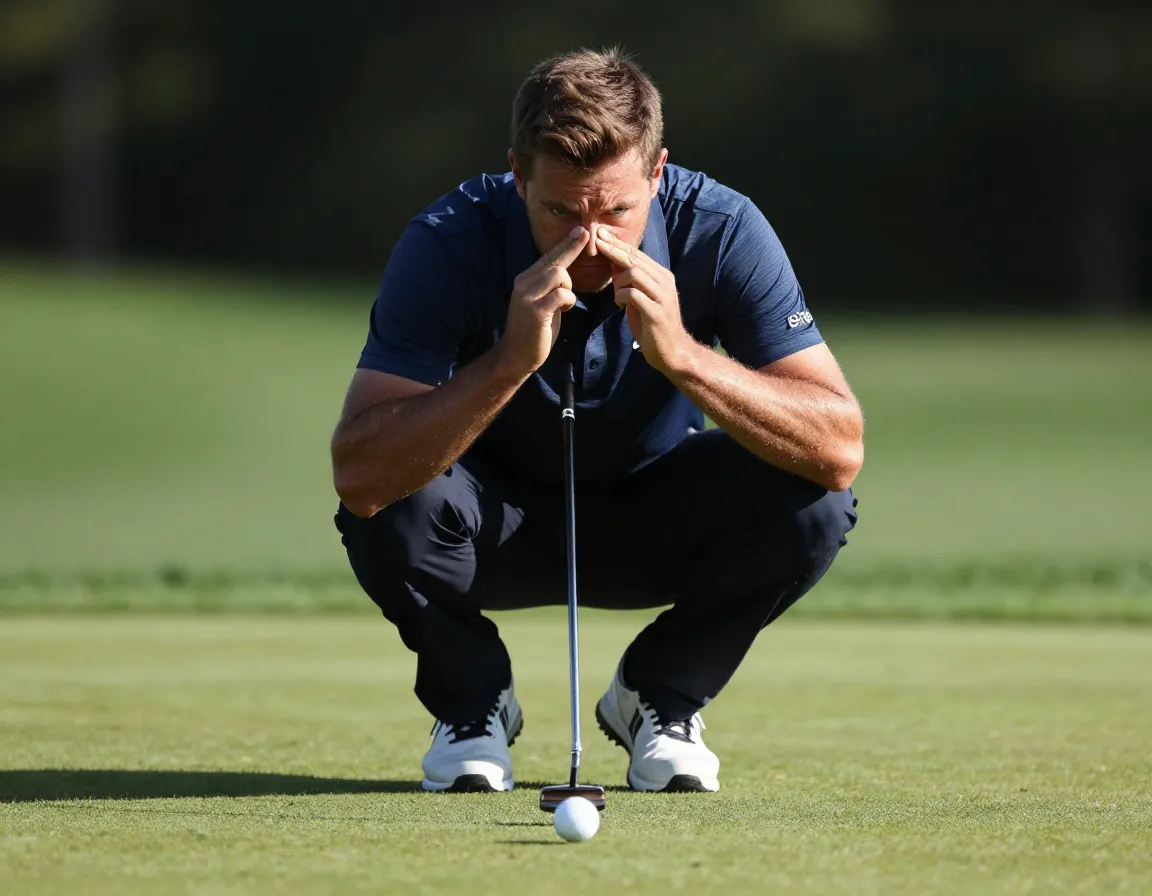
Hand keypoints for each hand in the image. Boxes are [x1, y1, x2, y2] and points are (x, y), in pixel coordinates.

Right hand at [498, 226, 589, 375]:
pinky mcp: (535, 310)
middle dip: (571, 266)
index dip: (567, 244)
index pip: (549, 257)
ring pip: (559, 275)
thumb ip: (550, 286)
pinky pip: (562, 295)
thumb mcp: (541, 302)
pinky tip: (562, 312)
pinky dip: (568, 303)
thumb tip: (565, 271)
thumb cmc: (534, 330)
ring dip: (568, 289)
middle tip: (579, 260)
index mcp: (525, 279)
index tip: (583, 231)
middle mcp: (523, 283)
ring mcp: (527, 296)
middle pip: (556, 263)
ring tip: (563, 305)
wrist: (516, 356)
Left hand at [594, 226, 690, 374]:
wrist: (672, 351)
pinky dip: (621, 296)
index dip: (618, 244)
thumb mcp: (640, 298)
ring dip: (618, 281)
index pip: (637, 254)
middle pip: (634, 259)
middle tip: (596, 240)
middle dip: (613, 249)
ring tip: (616, 295)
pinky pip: (633, 294)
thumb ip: (630, 281)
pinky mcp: (656, 312)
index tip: (601, 234)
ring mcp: (662, 296)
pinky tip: (619, 304)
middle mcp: (664, 282)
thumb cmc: (653, 325)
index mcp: (662, 276)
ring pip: (634, 274)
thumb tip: (613, 262)